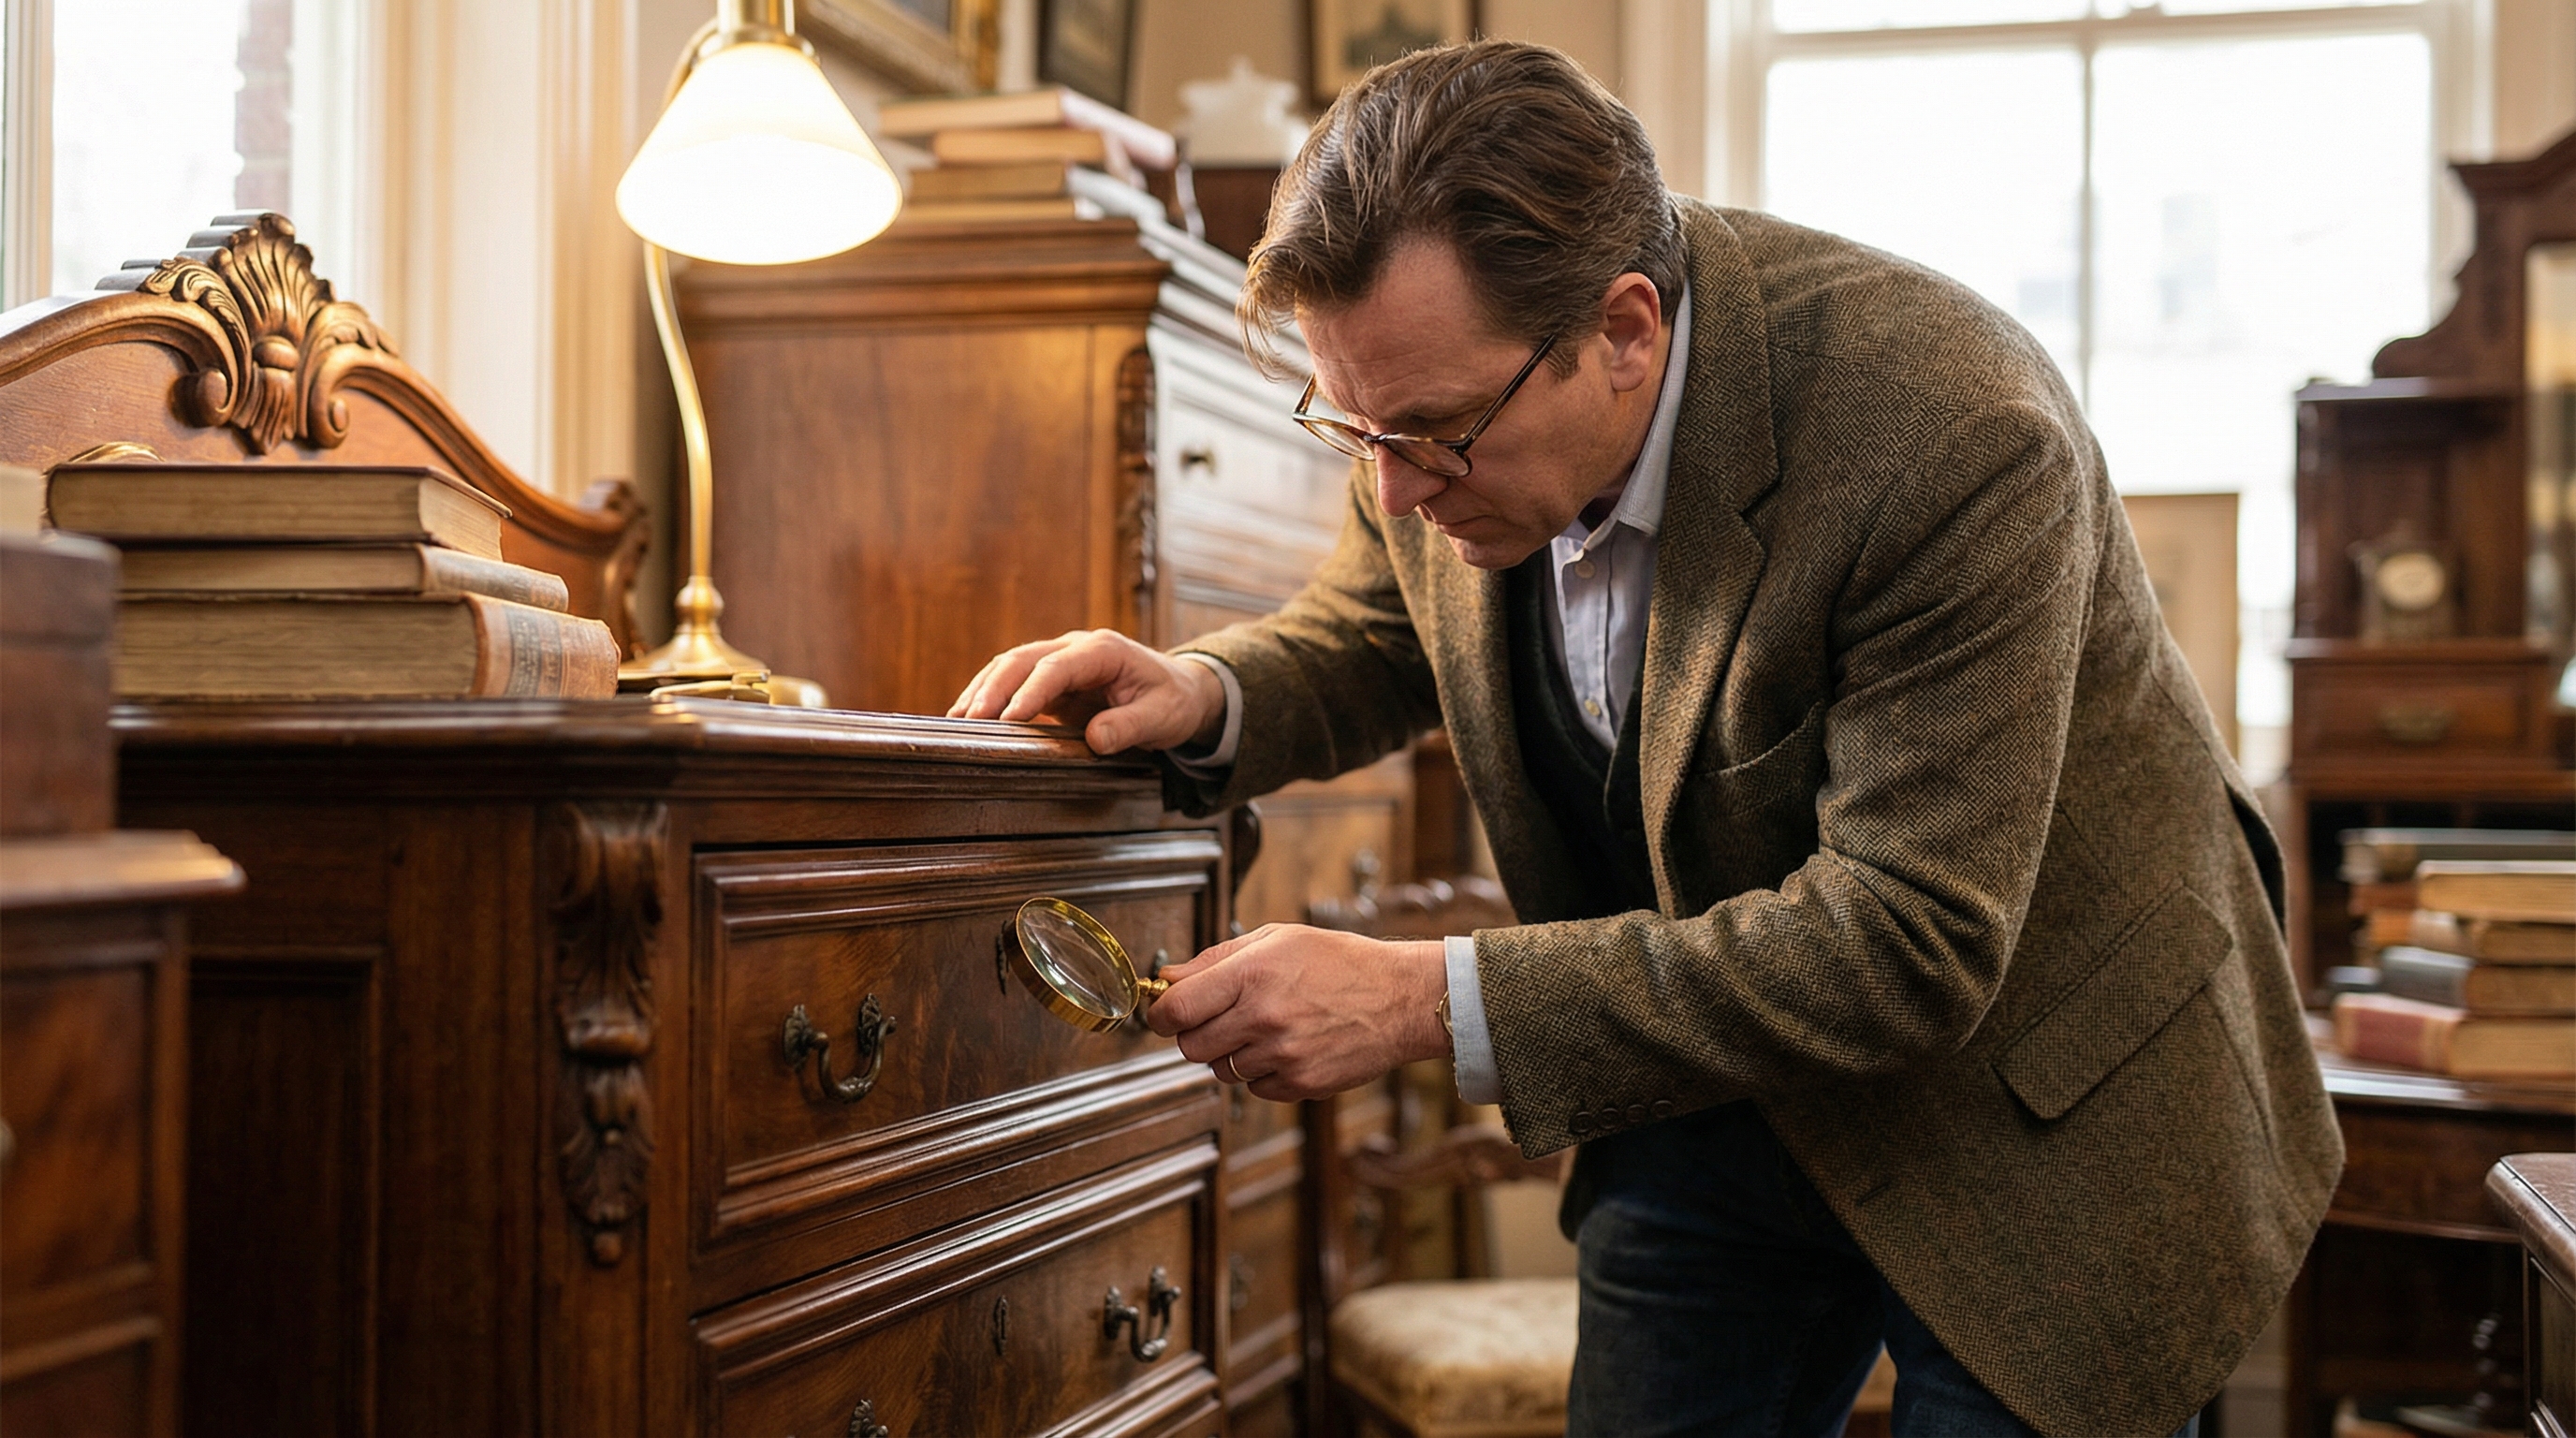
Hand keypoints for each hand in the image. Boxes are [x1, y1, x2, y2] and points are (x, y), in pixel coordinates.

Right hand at [947, 629, 1225, 755]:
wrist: (1180, 691)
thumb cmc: (1173, 701)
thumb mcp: (1164, 716)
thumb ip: (1131, 726)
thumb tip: (1097, 739)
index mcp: (1103, 650)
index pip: (1056, 666)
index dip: (1030, 692)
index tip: (1009, 719)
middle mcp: (1076, 648)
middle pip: (1022, 659)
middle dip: (993, 689)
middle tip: (969, 721)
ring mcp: (1061, 661)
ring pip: (1010, 666)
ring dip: (983, 691)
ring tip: (956, 721)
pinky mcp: (1052, 681)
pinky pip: (1014, 683)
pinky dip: (990, 697)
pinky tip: (967, 717)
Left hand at [1146, 925, 1450, 1101]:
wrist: (1400, 998)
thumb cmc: (1342, 962)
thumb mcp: (1278, 938)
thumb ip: (1216, 958)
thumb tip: (1169, 978)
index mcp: (1251, 975)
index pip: (1174, 1010)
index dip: (1160, 1015)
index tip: (1164, 1014)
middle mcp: (1262, 1017)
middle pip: (1190, 1047)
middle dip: (1196, 1034)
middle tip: (1219, 1019)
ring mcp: (1281, 1055)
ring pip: (1221, 1070)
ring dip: (1232, 1054)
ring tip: (1266, 1028)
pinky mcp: (1299, 1084)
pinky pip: (1254, 1088)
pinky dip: (1261, 1073)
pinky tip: (1287, 1047)